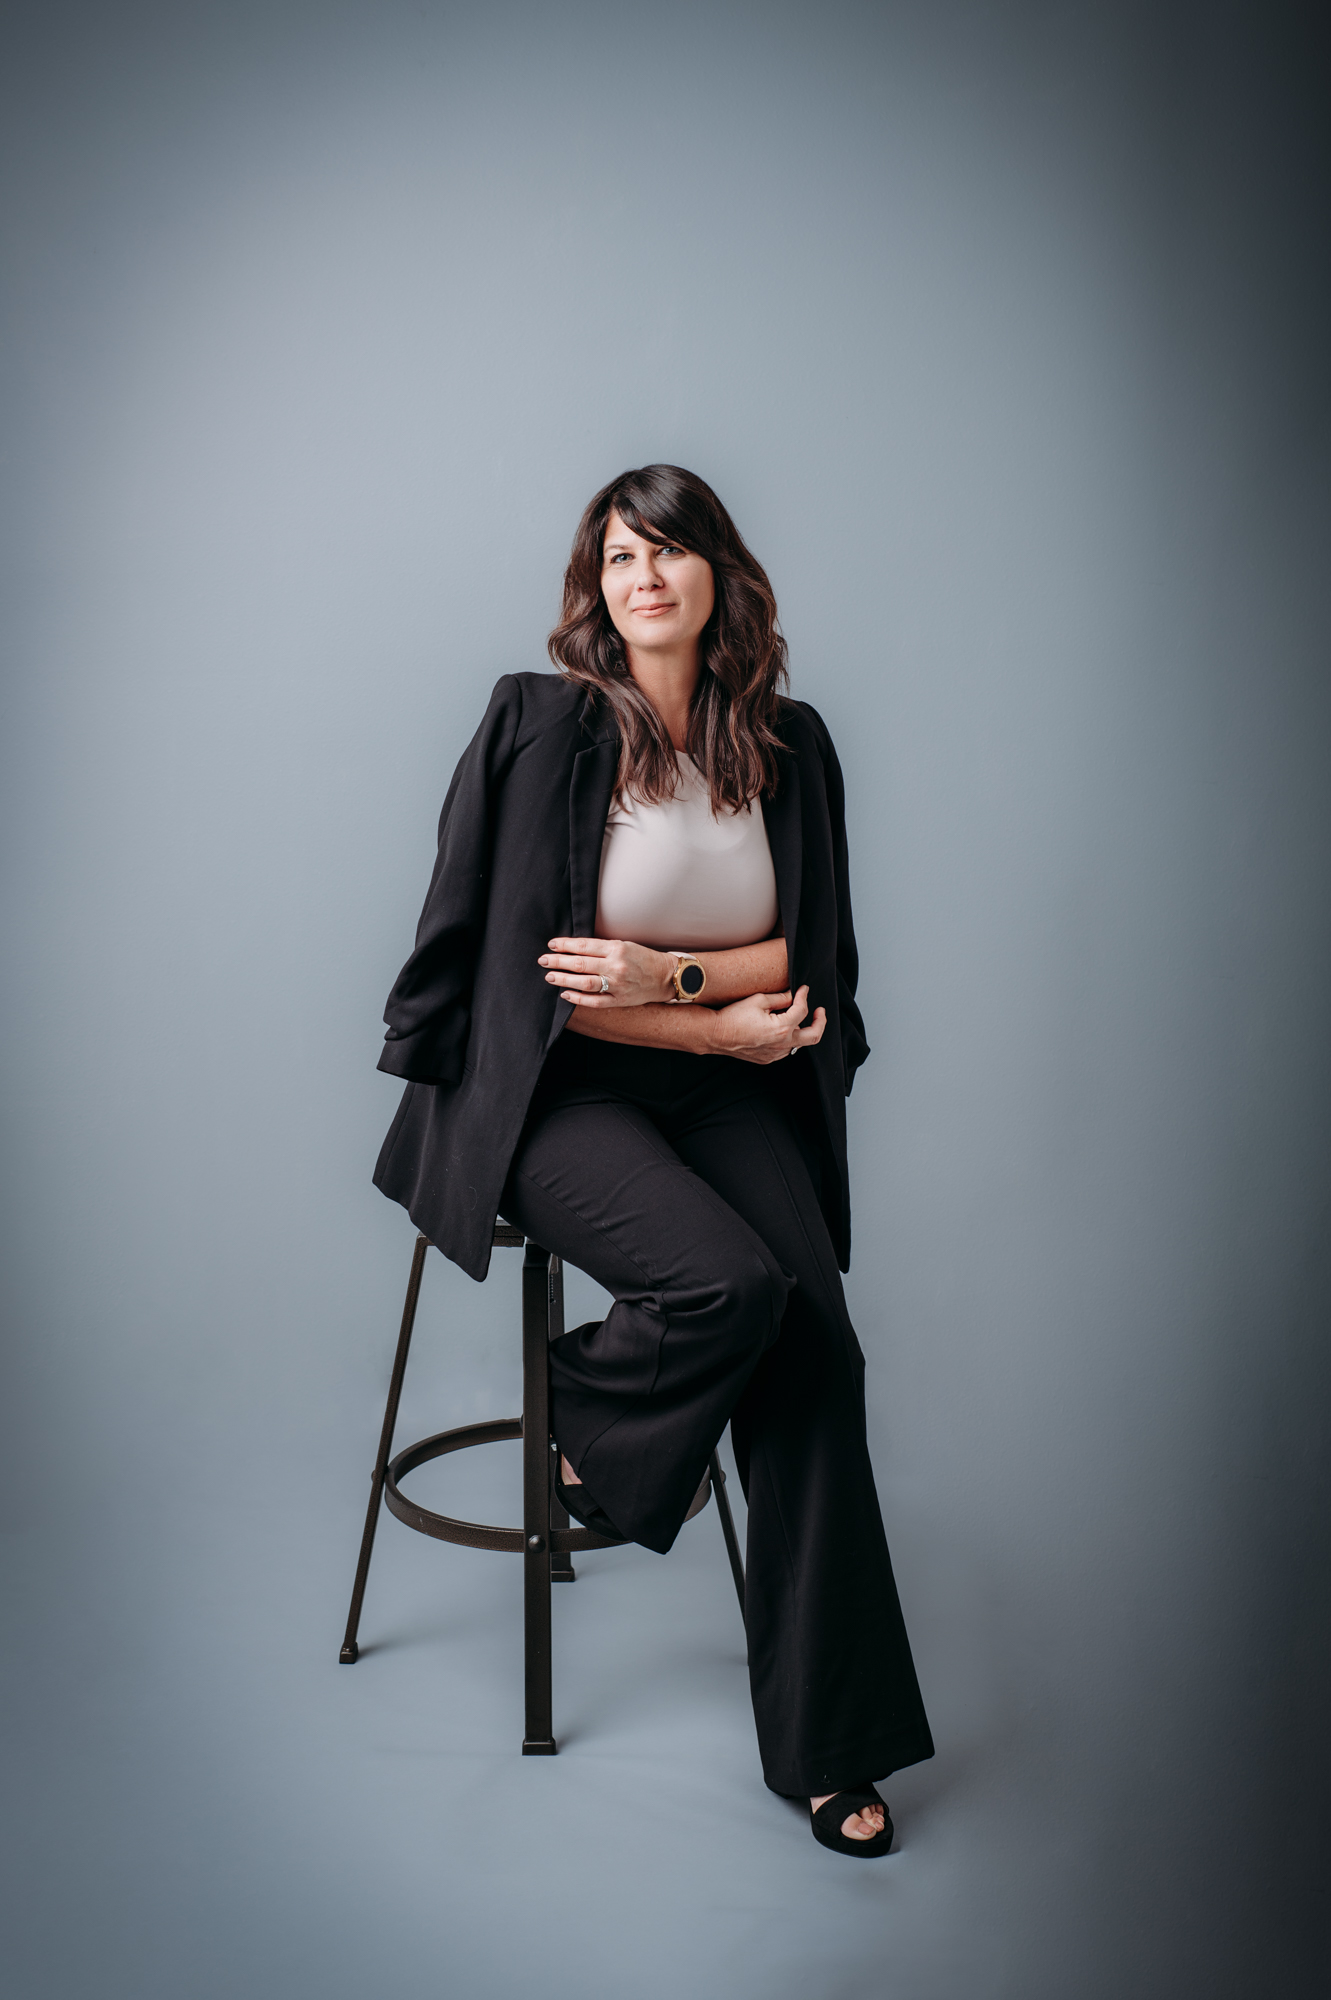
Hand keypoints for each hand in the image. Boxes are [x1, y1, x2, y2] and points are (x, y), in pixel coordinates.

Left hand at [540, 936, 673, 1007]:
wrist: (664, 976)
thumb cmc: (642, 958)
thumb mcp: (624, 945)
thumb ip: (601, 947)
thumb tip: (574, 948)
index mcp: (616, 949)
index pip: (584, 946)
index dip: (565, 945)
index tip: (552, 945)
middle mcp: (615, 966)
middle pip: (580, 964)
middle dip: (558, 962)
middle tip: (543, 960)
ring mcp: (617, 985)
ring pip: (584, 983)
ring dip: (564, 979)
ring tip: (550, 976)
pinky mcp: (619, 1000)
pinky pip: (594, 1001)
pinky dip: (578, 998)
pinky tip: (565, 994)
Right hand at [706, 986, 825, 1063]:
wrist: (716, 1034)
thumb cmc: (733, 1017)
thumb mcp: (759, 1000)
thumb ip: (781, 998)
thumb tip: (793, 995)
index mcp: (782, 1028)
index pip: (802, 1010)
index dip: (803, 996)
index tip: (803, 990)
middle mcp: (782, 1044)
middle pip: (814, 1035)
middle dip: (820, 1022)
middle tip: (820, 1012)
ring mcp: (775, 1054)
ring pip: (799, 1044)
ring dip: (801, 1030)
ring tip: (795, 1018)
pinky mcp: (767, 1059)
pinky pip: (785, 1050)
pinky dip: (788, 1039)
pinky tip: (782, 1030)